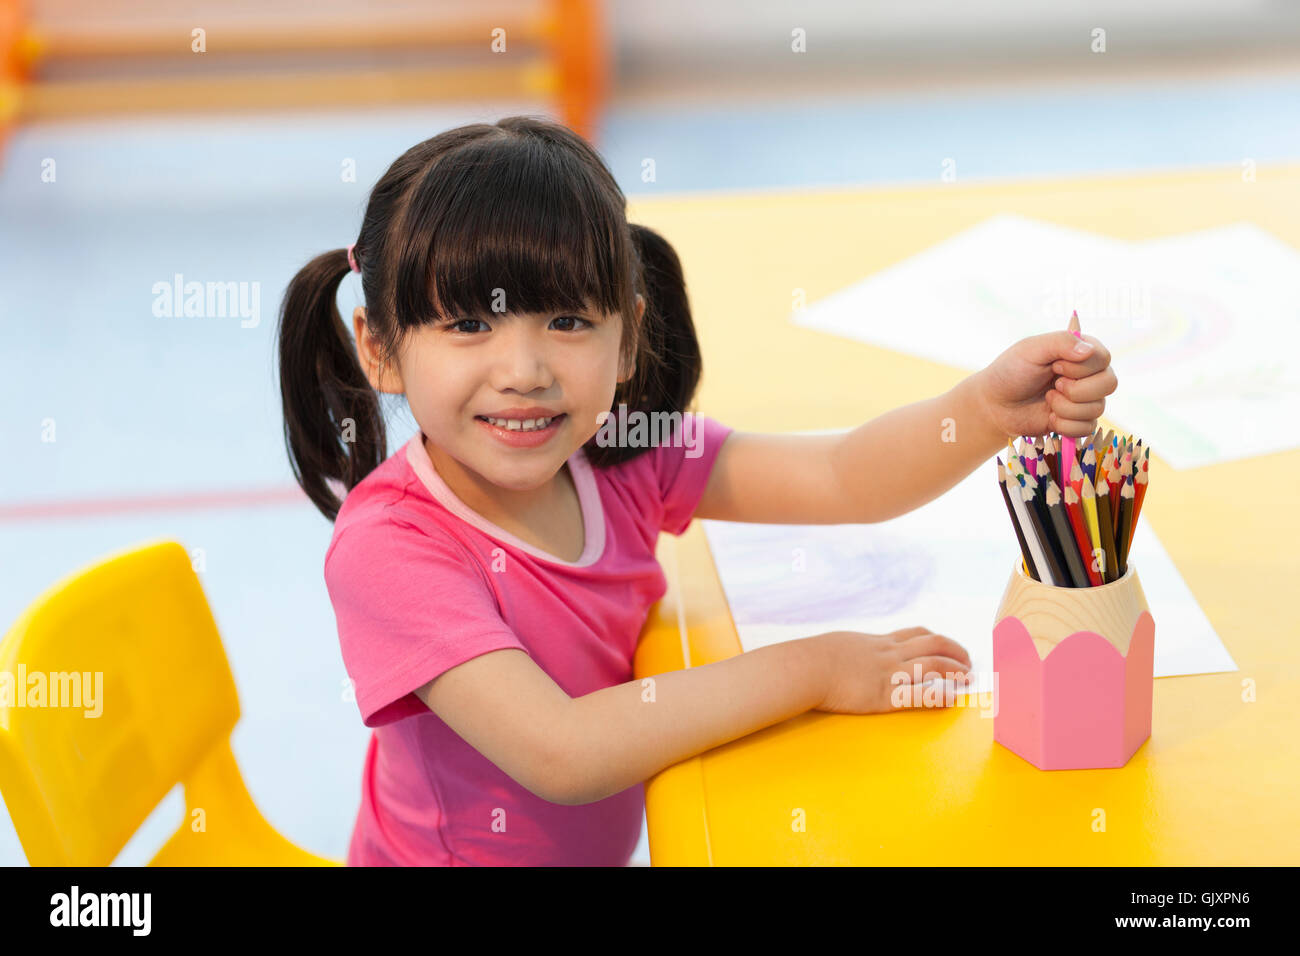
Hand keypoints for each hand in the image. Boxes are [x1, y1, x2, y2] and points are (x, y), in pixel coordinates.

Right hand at [812, 628, 972, 714]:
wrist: (804, 668)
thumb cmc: (811, 658)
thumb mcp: (836, 644)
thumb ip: (849, 649)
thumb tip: (845, 652)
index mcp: (876, 642)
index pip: (915, 634)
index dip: (936, 639)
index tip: (947, 645)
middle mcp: (888, 654)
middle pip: (932, 644)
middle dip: (955, 651)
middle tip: (968, 661)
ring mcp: (888, 674)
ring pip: (933, 665)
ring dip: (955, 670)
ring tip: (968, 677)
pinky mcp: (884, 695)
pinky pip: (919, 694)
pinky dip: (939, 695)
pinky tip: (952, 698)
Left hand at [973, 331, 1117, 438]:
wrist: (995, 405)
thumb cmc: (1011, 371)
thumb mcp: (1030, 349)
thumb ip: (1060, 342)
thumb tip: (1089, 350)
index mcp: (1082, 352)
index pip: (1103, 358)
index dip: (1080, 367)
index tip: (1054, 366)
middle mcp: (1090, 375)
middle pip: (1109, 384)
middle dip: (1076, 390)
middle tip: (1052, 387)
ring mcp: (1086, 399)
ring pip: (1098, 408)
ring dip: (1065, 408)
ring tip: (1047, 400)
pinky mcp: (1079, 421)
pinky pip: (1087, 428)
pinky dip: (1064, 425)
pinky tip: (1049, 418)